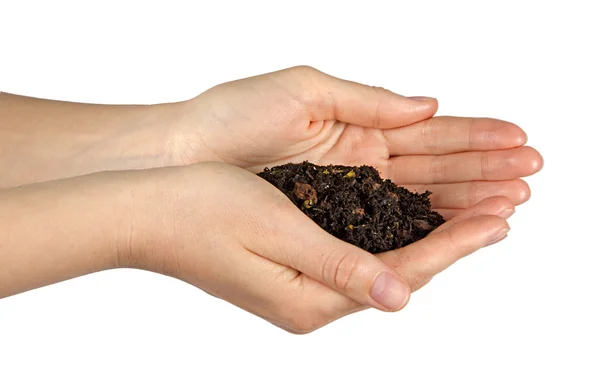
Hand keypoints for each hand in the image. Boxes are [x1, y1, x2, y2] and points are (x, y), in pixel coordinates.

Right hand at [126, 162, 511, 332]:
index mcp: (309, 299)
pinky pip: (359, 254)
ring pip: (383, 264)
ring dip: (428, 237)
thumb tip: (398, 295)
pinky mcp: (294, 270)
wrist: (145, 213)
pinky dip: (393, 235)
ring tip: (471, 214)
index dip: (453, 245)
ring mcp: (302, 289)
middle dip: (452, 242)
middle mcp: (311, 302)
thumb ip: (338, 264)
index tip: (496, 220)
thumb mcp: (275, 229)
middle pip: (400, 274)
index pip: (401, 274)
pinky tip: (413, 219)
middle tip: (500, 211)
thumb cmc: (199, 211)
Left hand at [176, 66, 542, 218]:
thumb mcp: (304, 90)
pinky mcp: (330, 222)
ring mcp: (349, 196)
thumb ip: (367, 100)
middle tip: (531, 174)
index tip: (519, 140)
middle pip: (434, 168)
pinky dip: (422, 226)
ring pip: (418, 199)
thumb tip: (429, 105)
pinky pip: (384, 226)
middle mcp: (361, 163)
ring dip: (466, 199)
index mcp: (359, 124)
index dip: (476, 136)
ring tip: (511, 200)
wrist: (184, 154)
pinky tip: (458, 227)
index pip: (430, 133)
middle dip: (485, 170)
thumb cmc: (233, 115)